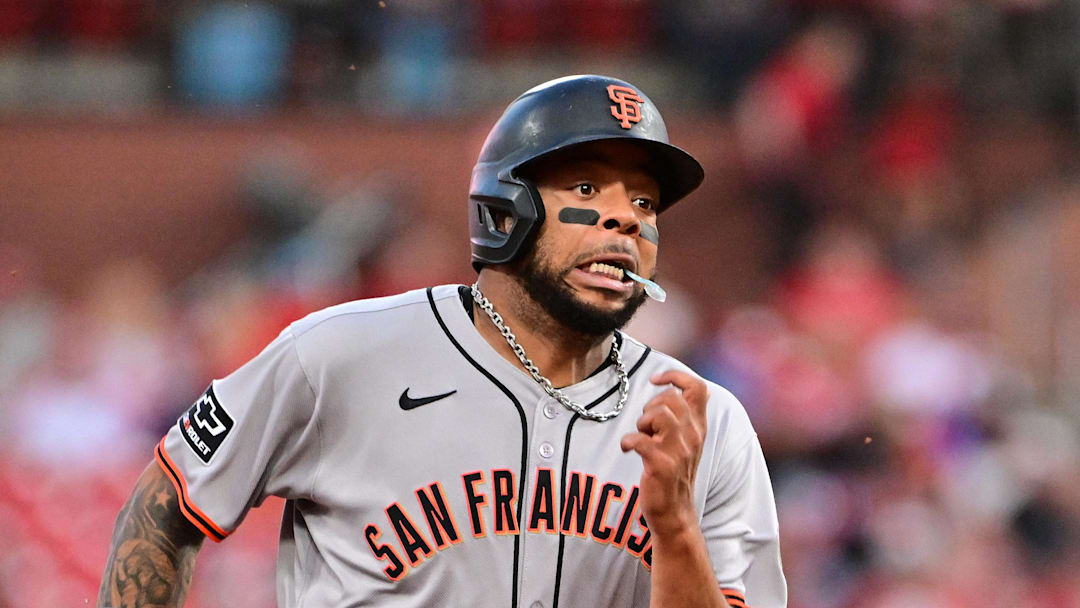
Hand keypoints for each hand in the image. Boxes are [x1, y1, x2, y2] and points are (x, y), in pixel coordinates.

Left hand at [619, 370, 708, 538]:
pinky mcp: (661, 465)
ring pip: (658, 415)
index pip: (698, 388)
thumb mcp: (686, 441)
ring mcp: (678, 451)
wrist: (675, 513)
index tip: (656, 380)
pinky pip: (638, 439)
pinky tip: (628, 449)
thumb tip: (673, 387)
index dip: (675, 376)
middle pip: (671, 398)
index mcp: (699, 428)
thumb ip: (684, 416)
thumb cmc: (675, 473)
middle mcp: (692, 436)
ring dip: (642, 423)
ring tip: (641, 437)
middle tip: (647, 426)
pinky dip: (627, 441)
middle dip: (651, 406)